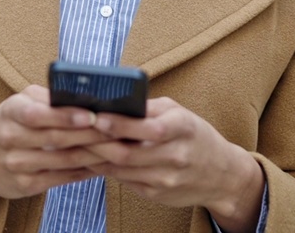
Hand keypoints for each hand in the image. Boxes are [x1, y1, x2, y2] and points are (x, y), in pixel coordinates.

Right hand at [0, 85, 111, 200]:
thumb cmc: (11, 122)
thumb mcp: (20, 102)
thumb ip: (48, 97)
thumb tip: (85, 95)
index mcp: (11, 112)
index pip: (37, 113)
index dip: (65, 115)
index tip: (92, 114)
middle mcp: (10, 138)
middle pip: (56, 139)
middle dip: (91, 135)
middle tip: (118, 130)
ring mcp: (16, 164)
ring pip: (63, 160)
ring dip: (94, 154)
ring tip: (118, 147)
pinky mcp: (25, 185)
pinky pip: (61, 178)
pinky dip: (84, 171)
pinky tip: (102, 164)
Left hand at [84, 98, 264, 230]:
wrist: (221, 174)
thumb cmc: (194, 135)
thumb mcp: (179, 113)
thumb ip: (148, 108)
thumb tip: (112, 101)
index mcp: (183, 128)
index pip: (148, 128)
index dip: (120, 124)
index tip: (95, 116)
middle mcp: (176, 156)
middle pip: (128, 152)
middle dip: (97, 142)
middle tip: (73, 131)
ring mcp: (166, 179)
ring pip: (121, 169)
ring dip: (95, 156)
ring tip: (75, 142)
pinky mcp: (156, 194)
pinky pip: (124, 181)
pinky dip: (105, 169)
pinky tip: (92, 158)